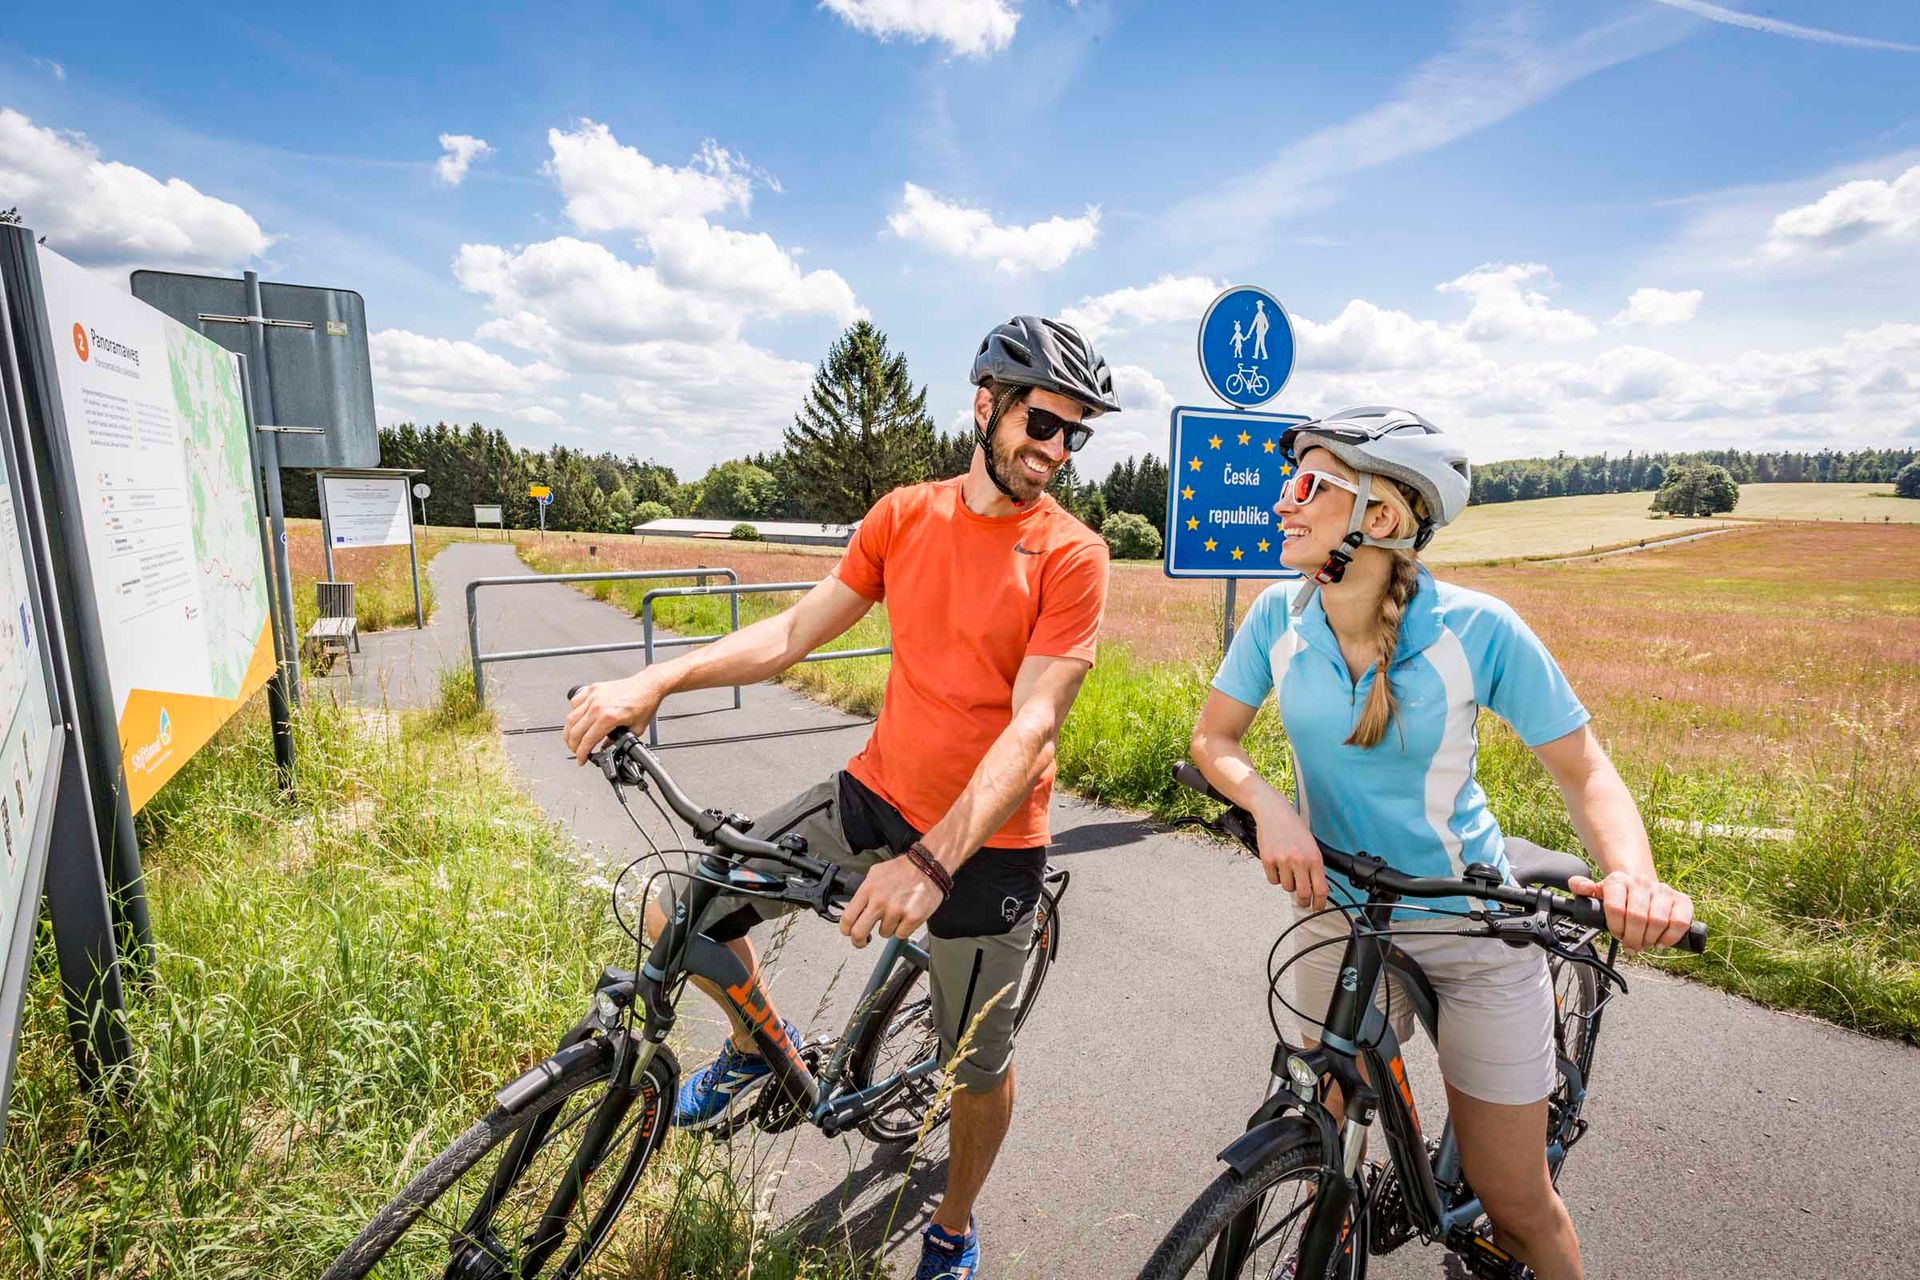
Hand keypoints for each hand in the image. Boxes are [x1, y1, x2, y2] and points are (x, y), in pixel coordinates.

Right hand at [563, 675, 663, 765]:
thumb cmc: (644, 703)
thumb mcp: (635, 730)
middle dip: (573, 746)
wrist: (648, 685)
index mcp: (608, 717)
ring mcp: (593, 696)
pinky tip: (577, 719)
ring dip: (569, 732)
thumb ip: (619, 741)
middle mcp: (598, 706)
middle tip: (576, 751)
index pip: (587, 741)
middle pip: (575, 731)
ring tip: (573, 739)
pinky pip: (575, 702)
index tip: (581, 759)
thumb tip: (607, 748)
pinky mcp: (593, 689)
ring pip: (571, 718)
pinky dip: (573, 713)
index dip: (581, 754)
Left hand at [839, 856, 944, 947]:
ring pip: (884, 933)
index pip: (847, 918)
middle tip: (863, 941)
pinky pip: (901, 934)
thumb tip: (856, 907)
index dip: (845, 930)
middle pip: (859, 933)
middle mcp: (880, 901)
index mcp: (868, 889)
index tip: (849, 932)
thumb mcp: (876, 873)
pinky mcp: (912, 918)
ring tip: (897, 913)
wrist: (929, 866)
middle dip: (859, 941)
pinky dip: (904, 928)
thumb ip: (865, 891)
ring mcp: (896, 911)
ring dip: (889, 927)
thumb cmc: (904, 869)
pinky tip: (907, 915)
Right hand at [1253, 800, 1328, 909]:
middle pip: (1302, 894)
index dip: (1319, 903)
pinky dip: (1275, 876)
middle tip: (1302, 902)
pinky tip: (1277, 864)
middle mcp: (1299, 860)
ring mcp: (1283, 861)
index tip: (1318, 907)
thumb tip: (1316, 889)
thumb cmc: (1293, 827)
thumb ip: (1314, 866)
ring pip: (1286, 887)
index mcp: (1314, 857)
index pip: (1320, 889)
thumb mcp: (1311, 845)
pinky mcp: (1268, 860)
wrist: (1274, 812)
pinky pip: (1272, 880)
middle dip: (1303, 902)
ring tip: (1287, 869)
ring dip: (1288, 883)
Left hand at [1567, 870, 1693, 952]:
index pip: (1616, 908)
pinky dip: (1671, 937)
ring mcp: (1663, 891)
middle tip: (1631, 945)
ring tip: (1644, 942)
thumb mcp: (1597, 891)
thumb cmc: (1619, 895)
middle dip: (1632, 938)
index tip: (1617, 935)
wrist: (1641, 883)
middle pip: (1637, 918)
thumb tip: (1578, 886)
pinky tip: (1661, 941)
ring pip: (1658, 921)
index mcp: (1618, 881)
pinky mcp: (1682, 900)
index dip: (1616, 928)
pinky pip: (1680, 922)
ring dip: (1649, 939)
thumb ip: (1582, 888)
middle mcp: (1642, 883)